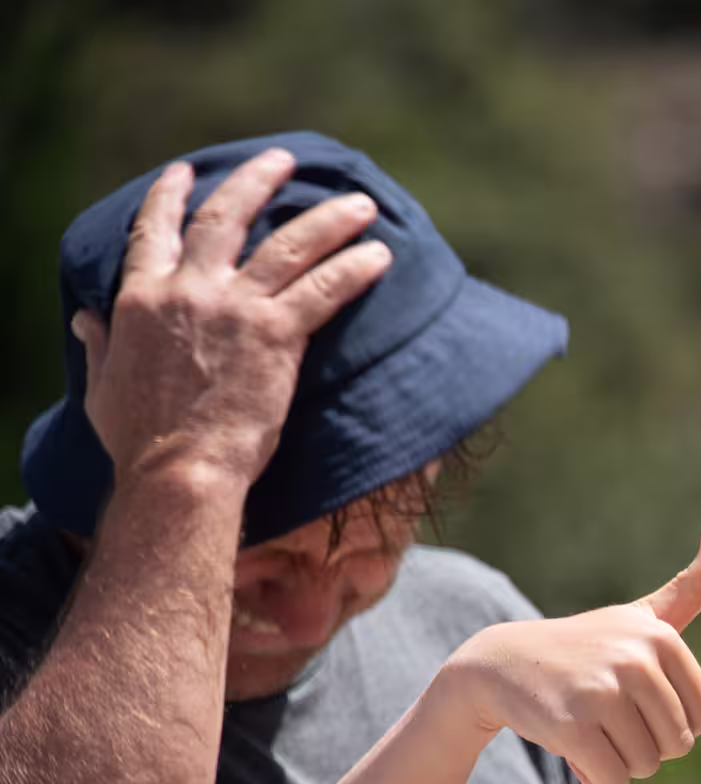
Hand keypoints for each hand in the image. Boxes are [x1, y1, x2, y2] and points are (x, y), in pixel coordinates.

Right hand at [73, 147, 392, 490]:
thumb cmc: (140, 440)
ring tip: (361, 204)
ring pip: (288, 244)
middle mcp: (187, 290)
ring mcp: (235, 308)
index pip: (152, 231)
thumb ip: (100, 343)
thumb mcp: (103, 384)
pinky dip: (354, 269)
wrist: (179, 470)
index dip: (170, 196)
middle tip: (284, 160)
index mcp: (141, 298)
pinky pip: (324, 289)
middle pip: (227, 217)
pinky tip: (380, 256)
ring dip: (328, 219)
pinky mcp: (277, 334)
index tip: (186, 172)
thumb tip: (85, 318)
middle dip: (257, 181)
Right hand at [446, 526, 700, 783]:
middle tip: (609, 717)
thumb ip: (692, 587)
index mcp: (663, 637)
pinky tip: (573, 748)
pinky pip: (614, 781)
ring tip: (590, 726)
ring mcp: (603, 691)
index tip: (637, 700)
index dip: (671, 722)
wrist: (500, 664)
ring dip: (619, 761)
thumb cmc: (584, 646)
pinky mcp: (573, 726)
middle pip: (677, 745)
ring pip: (646, 766)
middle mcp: (636, 659)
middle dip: (645, 745)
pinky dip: (596, 778)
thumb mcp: (641, 616)